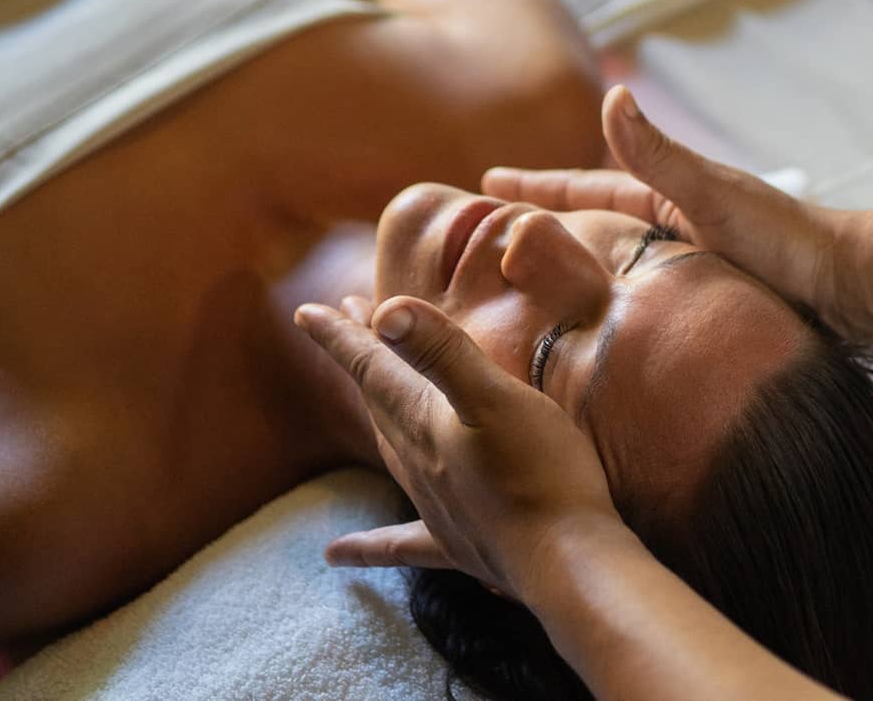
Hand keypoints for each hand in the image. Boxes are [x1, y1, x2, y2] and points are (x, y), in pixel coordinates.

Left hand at [293, 294, 620, 596]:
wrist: (565, 560)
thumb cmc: (539, 470)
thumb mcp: (494, 396)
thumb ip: (441, 352)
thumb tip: (386, 312)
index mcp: (425, 422)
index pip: (372, 369)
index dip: (341, 337)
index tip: (306, 312)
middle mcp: (419, 463)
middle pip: (377, 402)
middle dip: (360, 358)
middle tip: (346, 322)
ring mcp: (436, 506)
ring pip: (390, 451)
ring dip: (374, 415)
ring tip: (364, 393)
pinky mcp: (459, 543)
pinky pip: (400, 544)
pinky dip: (367, 546)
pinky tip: (336, 555)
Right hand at [483, 86, 850, 325]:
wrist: (846, 291)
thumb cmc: (782, 241)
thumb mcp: (711, 193)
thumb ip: (659, 153)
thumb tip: (613, 96)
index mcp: (667, 198)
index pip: (585, 188)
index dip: (537, 187)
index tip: (486, 183)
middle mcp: (672, 228)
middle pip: (591, 223)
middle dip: (542, 222)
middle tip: (489, 230)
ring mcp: (686, 266)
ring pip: (611, 263)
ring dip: (570, 263)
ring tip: (525, 278)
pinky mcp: (701, 305)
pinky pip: (635, 301)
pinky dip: (605, 303)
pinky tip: (592, 325)